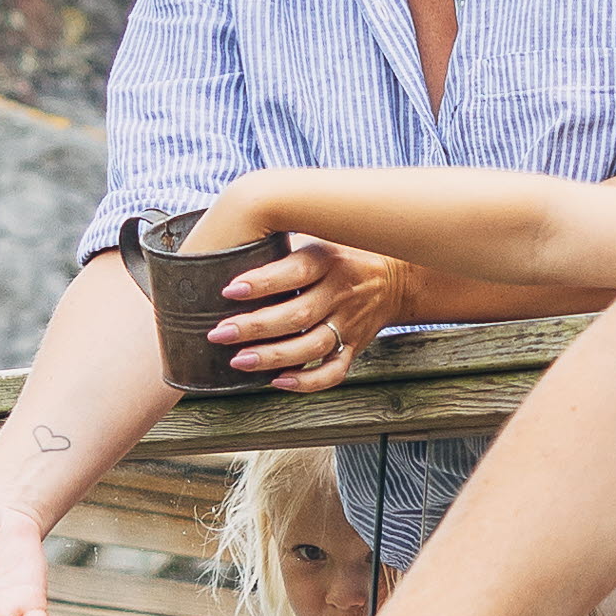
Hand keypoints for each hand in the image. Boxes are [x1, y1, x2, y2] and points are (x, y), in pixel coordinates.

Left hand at [208, 237, 416, 388]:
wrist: (396, 275)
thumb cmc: (340, 252)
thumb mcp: (319, 234)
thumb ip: (283, 243)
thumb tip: (226, 246)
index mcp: (328, 259)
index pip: (295, 272)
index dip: (263, 283)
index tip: (229, 291)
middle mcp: (340, 292)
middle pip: (298, 314)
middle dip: (256, 327)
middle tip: (219, 334)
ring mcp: (349, 322)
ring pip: (312, 345)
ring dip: (274, 357)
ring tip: (239, 361)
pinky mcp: (354, 345)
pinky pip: (334, 371)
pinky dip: (308, 381)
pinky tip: (279, 381)